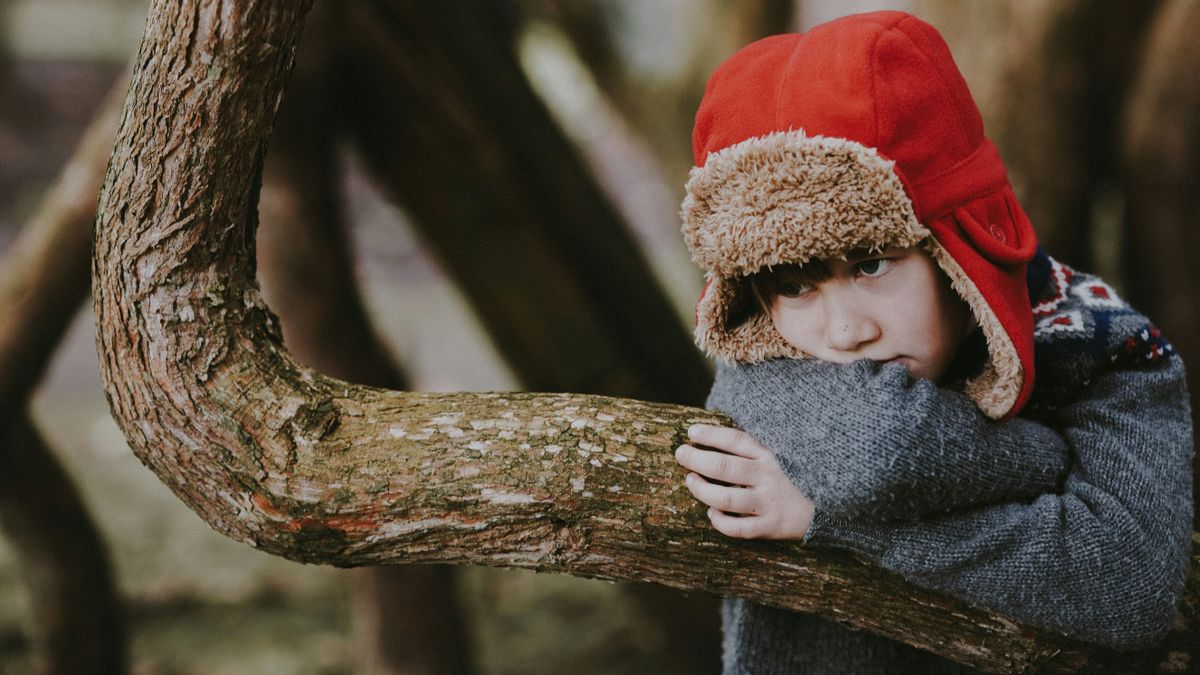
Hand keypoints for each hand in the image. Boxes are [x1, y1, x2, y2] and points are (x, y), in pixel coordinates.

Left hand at [674, 423, 814, 539]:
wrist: (831, 508)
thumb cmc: (798, 478)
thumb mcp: (782, 455)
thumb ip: (755, 448)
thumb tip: (718, 437)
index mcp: (770, 455)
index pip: (735, 439)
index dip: (711, 434)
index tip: (692, 432)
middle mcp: (767, 476)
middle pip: (724, 466)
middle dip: (697, 458)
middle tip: (681, 454)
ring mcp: (768, 503)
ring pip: (726, 498)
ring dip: (702, 490)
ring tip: (691, 481)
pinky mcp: (770, 527)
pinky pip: (738, 528)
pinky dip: (720, 522)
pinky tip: (711, 513)